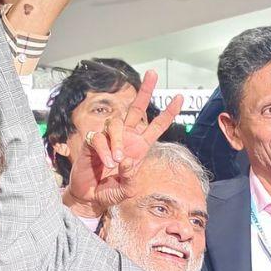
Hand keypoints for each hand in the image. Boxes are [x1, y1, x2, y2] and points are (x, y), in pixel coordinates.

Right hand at [64, 70, 183, 216]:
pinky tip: (106, 163)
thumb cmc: (110, 191)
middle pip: (136, 108)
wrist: (90, 197)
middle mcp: (126, 138)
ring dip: (117, 142)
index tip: (180, 97)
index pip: (156, 126)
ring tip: (117, 162)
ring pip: (115, 124)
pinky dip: (104, 151)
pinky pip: (99, 139)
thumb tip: (128, 160)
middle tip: (153, 73)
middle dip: (145, 90)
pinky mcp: (93, 142)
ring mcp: (109, 138)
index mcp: (139, 147)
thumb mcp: (127, 189)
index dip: (168, 113)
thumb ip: (131, 177)